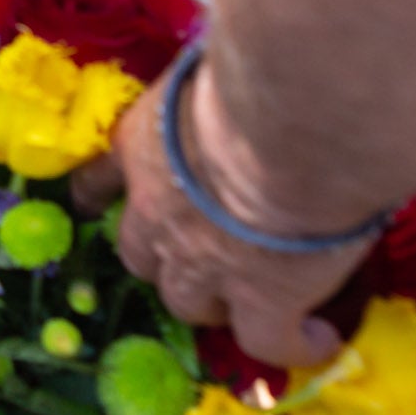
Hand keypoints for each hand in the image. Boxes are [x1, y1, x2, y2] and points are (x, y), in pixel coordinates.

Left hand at [83, 69, 369, 370]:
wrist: (292, 120)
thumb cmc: (257, 71)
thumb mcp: (210, 71)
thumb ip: (210, 91)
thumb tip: (239, 77)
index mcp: (141, 145)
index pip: (98, 179)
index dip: (99, 197)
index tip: (96, 204)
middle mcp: (157, 210)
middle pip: (141, 255)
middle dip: (166, 258)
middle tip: (205, 252)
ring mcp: (203, 262)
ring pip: (190, 303)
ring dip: (215, 302)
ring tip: (253, 299)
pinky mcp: (261, 299)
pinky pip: (268, 340)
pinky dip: (292, 343)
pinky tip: (318, 335)